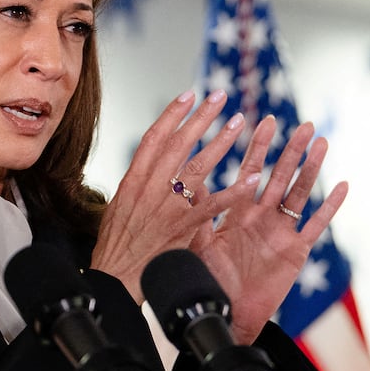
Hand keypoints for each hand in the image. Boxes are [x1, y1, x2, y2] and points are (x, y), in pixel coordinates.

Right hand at [90, 91, 261, 300]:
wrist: (116, 276)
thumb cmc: (117, 243)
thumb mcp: (121, 204)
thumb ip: (142, 183)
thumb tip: (156, 165)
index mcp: (134, 179)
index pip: (155, 137)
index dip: (173, 113)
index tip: (190, 95)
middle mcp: (150, 187)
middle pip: (179, 144)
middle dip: (201, 117)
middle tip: (221, 97)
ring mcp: (168, 206)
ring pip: (198, 167)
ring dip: (221, 142)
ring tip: (239, 122)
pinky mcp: (183, 226)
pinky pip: (214, 205)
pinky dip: (234, 191)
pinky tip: (253, 178)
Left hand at [191, 116, 347, 343]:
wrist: (223, 313)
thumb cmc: (207, 280)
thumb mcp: (199, 242)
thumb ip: (199, 210)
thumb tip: (187, 179)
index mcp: (239, 212)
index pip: (251, 171)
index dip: (259, 147)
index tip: (265, 120)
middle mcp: (263, 217)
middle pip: (281, 176)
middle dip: (292, 150)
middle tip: (305, 124)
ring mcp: (281, 233)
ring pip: (299, 194)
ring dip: (311, 169)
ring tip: (322, 143)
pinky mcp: (295, 252)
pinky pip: (315, 225)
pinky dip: (329, 206)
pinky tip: (342, 185)